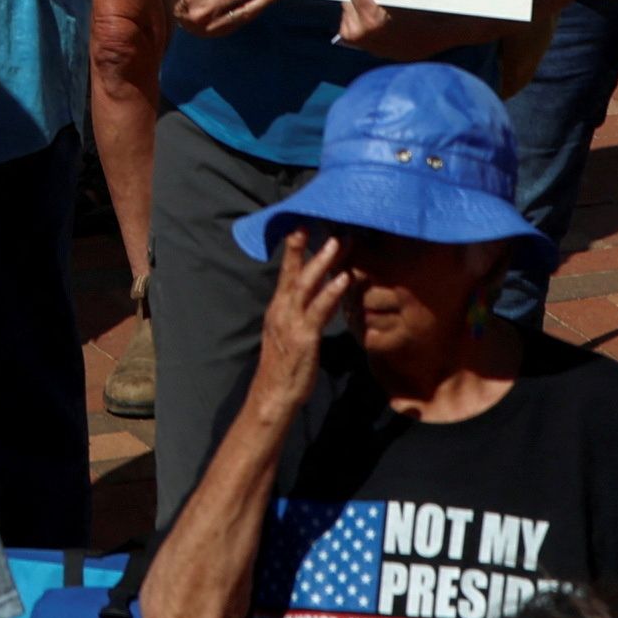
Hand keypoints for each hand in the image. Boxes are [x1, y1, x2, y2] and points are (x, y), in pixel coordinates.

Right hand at [250, 225, 362, 399]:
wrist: (274, 395)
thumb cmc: (286, 366)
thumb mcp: (293, 334)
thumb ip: (308, 312)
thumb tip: (326, 294)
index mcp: (278, 308)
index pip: (286, 272)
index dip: (294, 249)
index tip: (303, 225)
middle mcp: (282, 310)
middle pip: (293, 271)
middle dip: (305, 246)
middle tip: (320, 222)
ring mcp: (292, 322)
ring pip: (305, 285)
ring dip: (322, 262)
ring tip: (337, 242)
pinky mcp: (304, 337)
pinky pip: (318, 310)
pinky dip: (331, 292)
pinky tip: (343, 279)